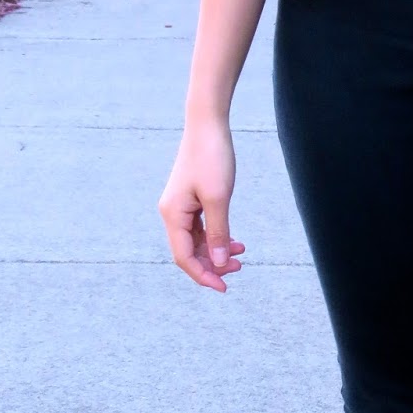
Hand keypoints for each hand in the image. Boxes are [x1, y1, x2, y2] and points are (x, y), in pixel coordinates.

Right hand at [158, 116, 245, 291]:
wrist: (208, 125)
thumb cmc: (212, 158)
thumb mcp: (218, 198)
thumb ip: (218, 232)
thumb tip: (217, 262)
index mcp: (173, 215)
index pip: (184, 257)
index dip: (203, 275)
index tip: (225, 287)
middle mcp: (172, 213)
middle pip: (189, 252)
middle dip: (212, 265)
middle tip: (239, 268)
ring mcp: (181, 206)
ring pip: (196, 241)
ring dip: (216, 251)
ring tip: (240, 254)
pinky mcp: (191, 199)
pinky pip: (201, 228)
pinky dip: (217, 237)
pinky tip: (234, 241)